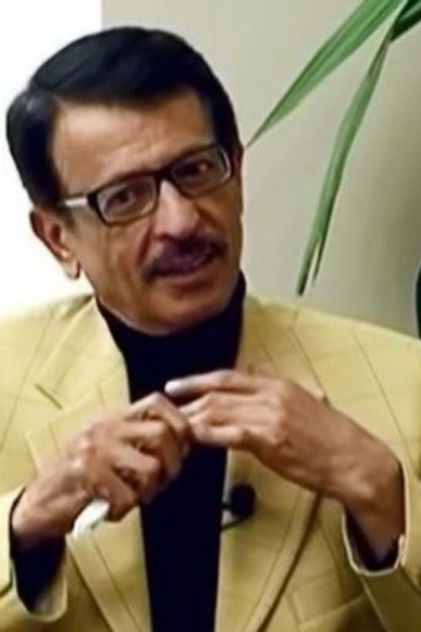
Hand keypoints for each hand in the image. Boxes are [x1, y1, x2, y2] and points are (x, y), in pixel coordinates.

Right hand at [11, 393, 189, 548]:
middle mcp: (104, 426)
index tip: (184, 446)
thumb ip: (139, 440)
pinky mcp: (86, 474)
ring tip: (134, 496)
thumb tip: (185, 441)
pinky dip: (125, 509)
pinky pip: (128, 495)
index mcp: (113, 417)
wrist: (39, 501)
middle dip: (173, 463)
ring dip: (149, 490)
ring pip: (150, 467)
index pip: (158, 403)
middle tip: (162, 481)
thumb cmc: (81, 477)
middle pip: (162, 434)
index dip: (180, 423)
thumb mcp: (109, 447)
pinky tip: (112, 508)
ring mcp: (94, 448)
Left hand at [166, 370, 403, 551]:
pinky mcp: (270, 439)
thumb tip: (254, 391)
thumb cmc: (329, 436)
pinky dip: (207, 435)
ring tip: (171, 427)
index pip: (227, 376)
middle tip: (163, 410)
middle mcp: (270, 394)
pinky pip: (229, 433)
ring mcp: (270, 415)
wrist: (352, 459)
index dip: (196, 380)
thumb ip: (276, 395)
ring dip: (191, 419)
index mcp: (277, 384)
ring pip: (218, 410)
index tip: (175, 386)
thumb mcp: (302, 403)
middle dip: (186, 401)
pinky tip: (193, 439)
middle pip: (216, 392)